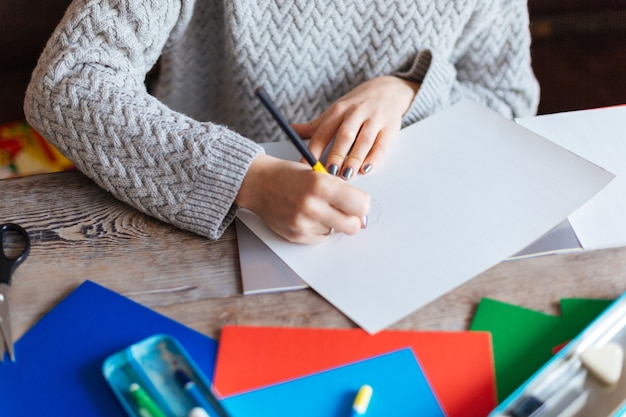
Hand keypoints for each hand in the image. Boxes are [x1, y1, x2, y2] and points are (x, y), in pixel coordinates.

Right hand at [235, 154, 369, 243]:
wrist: (259, 184)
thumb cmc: (290, 176)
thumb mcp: (319, 174)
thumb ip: (342, 192)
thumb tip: (362, 216)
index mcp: (322, 185)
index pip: (361, 205)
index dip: (361, 204)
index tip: (356, 202)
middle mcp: (312, 206)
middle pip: (352, 226)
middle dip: (351, 218)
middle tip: (342, 209)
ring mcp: (303, 224)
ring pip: (336, 231)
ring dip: (331, 222)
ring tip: (316, 208)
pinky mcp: (296, 236)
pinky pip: (321, 238)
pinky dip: (318, 228)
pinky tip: (307, 216)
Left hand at [292, 76, 418, 179]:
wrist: (388, 90)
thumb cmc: (357, 105)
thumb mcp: (335, 111)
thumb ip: (314, 126)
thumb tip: (290, 130)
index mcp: (338, 110)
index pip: (323, 132)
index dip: (313, 151)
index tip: (305, 167)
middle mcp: (356, 113)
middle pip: (344, 135)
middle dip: (336, 155)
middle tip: (329, 173)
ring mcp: (374, 120)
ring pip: (363, 141)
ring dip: (354, 159)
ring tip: (347, 174)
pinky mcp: (389, 128)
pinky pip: (381, 145)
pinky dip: (374, 158)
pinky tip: (366, 168)